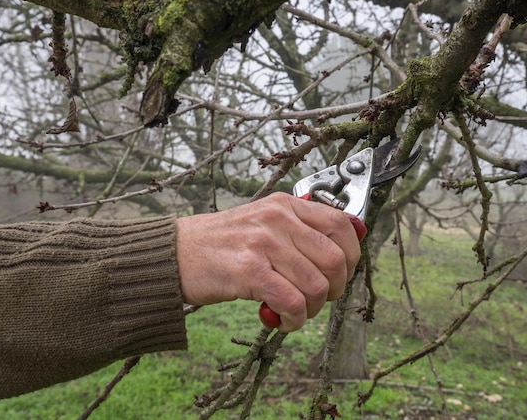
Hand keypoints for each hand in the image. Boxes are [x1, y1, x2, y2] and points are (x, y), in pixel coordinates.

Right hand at [175, 192, 360, 331]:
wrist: (175, 253)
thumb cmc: (222, 243)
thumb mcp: (264, 222)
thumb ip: (299, 231)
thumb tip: (344, 250)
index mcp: (285, 204)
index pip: (340, 224)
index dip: (352, 254)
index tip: (343, 273)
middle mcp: (278, 218)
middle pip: (335, 259)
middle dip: (335, 287)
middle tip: (320, 298)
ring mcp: (263, 242)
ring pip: (316, 285)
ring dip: (312, 308)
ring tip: (295, 312)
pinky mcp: (248, 270)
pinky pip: (292, 301)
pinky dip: (294, 319)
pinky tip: (282, 321)